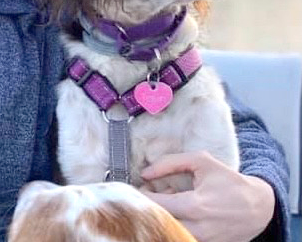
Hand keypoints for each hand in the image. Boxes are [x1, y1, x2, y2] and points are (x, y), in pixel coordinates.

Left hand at [139, 151, 274, 241]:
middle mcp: (198, 228)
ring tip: (164, 204)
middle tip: (147, 196)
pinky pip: (181, 237)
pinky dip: (173, 226)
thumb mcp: (201, 162)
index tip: (136, 187)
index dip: (141, 196)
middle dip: (148, 209)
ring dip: (161, 218)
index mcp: (195, 205)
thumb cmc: (228, 180)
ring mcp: (203, 241)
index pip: (156, 205)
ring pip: (169, 232)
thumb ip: (169, 163)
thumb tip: (145, 173)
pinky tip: (176, 214)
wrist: (259, 207)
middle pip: (159, 222)